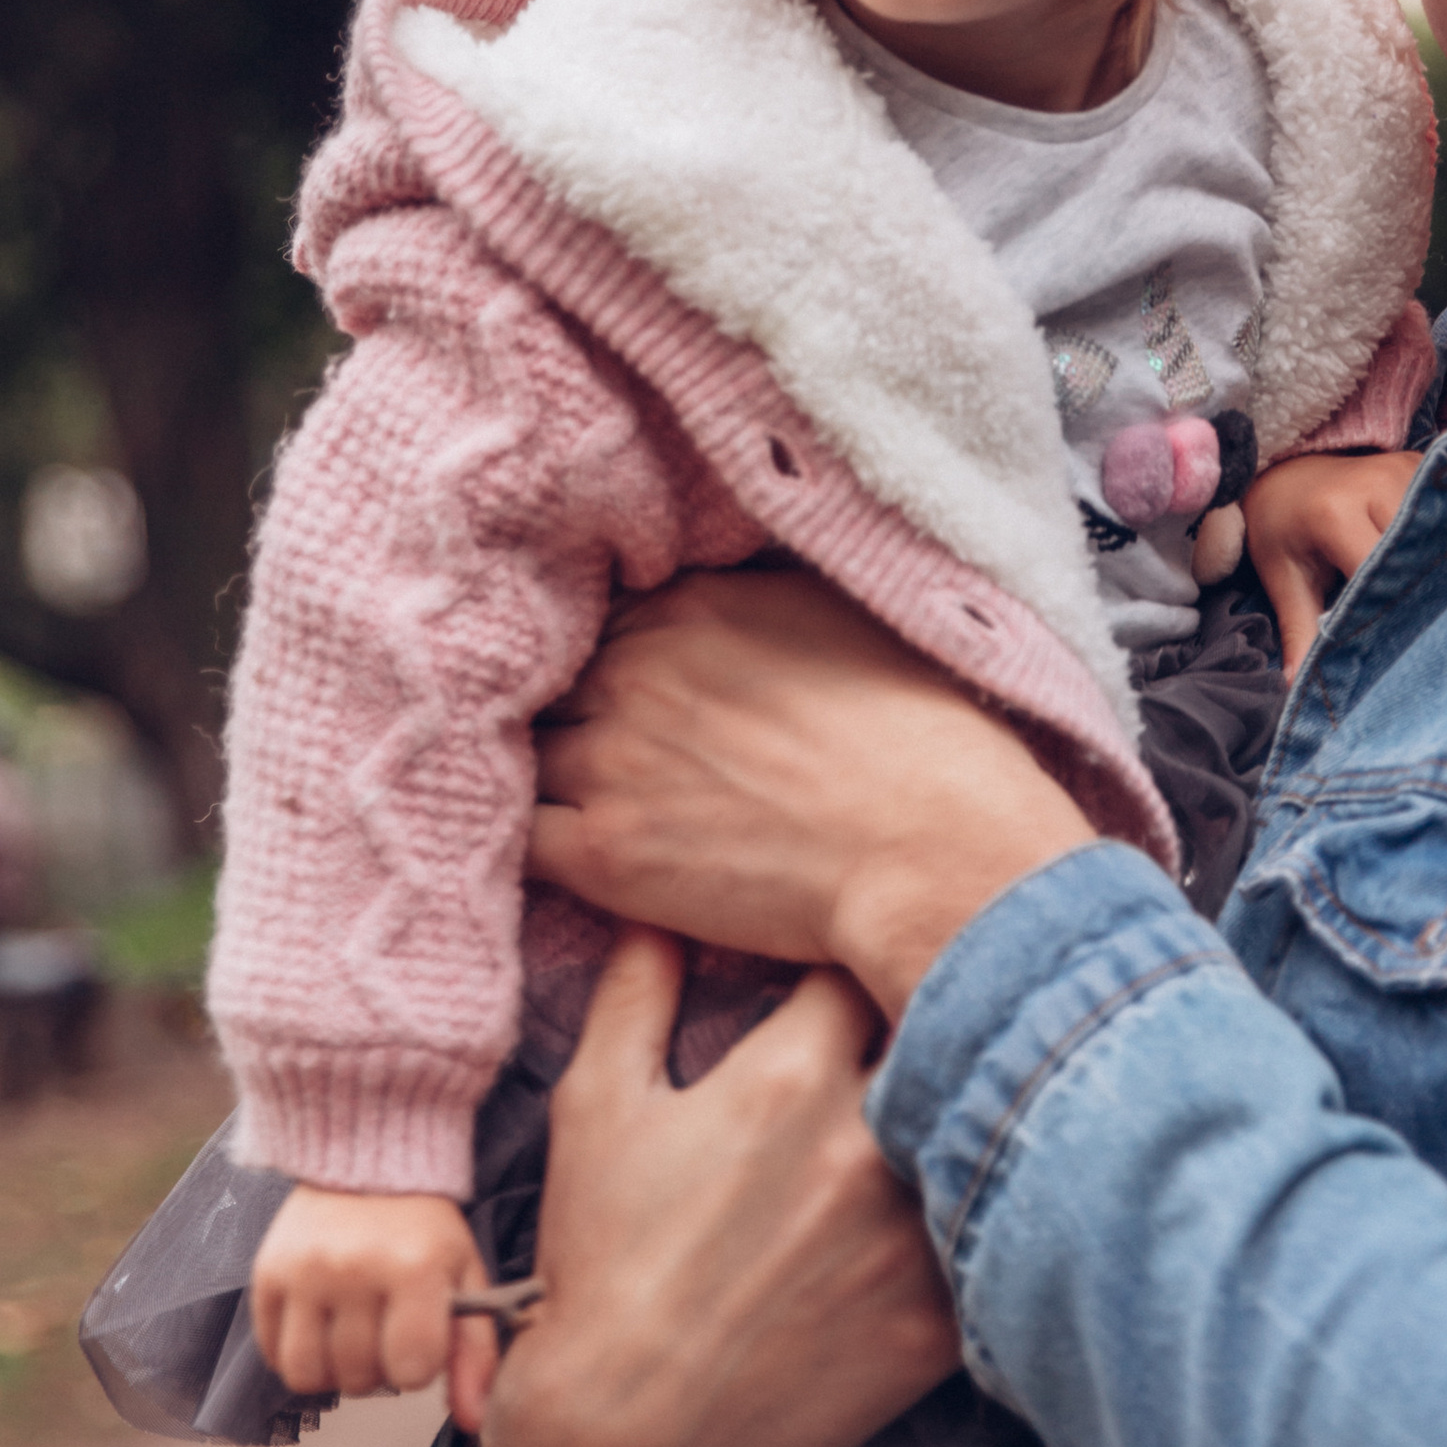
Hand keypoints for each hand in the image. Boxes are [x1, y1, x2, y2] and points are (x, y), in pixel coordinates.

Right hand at [251, 1184, 489, 1402]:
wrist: (366, 1166)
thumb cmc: (424, 1231)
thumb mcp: (465, 1277)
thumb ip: (475, 1351)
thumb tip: (473, 1420)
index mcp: (414, 1267)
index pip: (412, 1368)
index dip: (420, 1366)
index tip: (422, 1339)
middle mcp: (353, 1269)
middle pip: (360, 1376)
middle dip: (380, 1369)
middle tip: (387, 1333)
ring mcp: (304, 1272)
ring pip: (308, 1375)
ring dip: (335, 1372)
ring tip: (353, 1339)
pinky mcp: (267, 1273)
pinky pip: (273, 1353)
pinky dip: (298, 1356)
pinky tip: (321, 1330)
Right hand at [463, 926, 962, 1446]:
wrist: (625, 1438)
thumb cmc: (602, 1264)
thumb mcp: (598, 1109)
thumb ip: (638, 990)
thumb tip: (665, 905)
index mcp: (788, 1076)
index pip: (874, 959)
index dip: (876, 947)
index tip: (878, 949)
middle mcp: (864, 1144)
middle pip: (952, 1027)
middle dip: (947, 1010)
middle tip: (964, 993)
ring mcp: (911, 1236)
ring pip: (989, 1124)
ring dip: (980, 1103)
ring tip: (1004, 1080)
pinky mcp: (940, 1321)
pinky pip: (995, 1231)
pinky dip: (992, 1207)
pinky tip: (998, 1190)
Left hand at [528, 566, 1092, 1017]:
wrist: (932, 846)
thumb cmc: (922, 737)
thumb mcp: (847, 616)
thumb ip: (759, 596)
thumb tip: (726, 594)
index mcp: (690, 607)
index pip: (595, 619)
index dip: (600, 656)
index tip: (615, 689)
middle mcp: (634, 672)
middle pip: (549, 682)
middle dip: (563, 711)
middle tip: (593, 747)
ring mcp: (609, 760)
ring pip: (523, 753)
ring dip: (539, 772)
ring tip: (564, 799)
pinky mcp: (603, 852)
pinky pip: (515, 837)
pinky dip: (519, 840)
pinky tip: (546, 849)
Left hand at [1243, 451, 1423, 673]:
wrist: (1289, 472)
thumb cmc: (1282, 529)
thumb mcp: (1284, 578)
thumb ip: (1298, 629)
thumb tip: (1296, 688)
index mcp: (1334, 512)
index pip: (1379, 570)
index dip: (1392, 609)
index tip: (1402, 647)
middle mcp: (1376, 482)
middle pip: (1416, 549)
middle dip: (1424, 589)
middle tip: (1439, 632)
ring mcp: (1406, 468)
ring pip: (1440, 529)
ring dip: (1443, 562)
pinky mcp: (1424, 464)